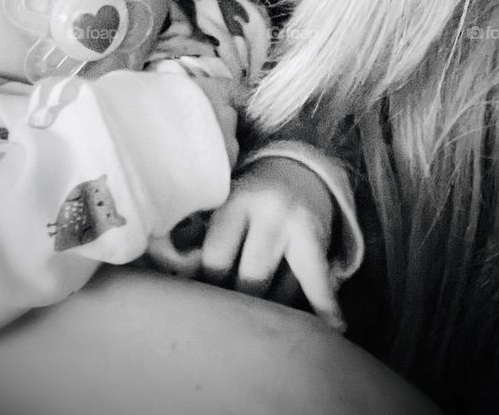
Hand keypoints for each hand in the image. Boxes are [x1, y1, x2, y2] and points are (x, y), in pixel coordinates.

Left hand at [147, 156, 344, 330]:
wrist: (298, 170)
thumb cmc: (249, 197)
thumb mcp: (224, 204)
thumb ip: (197, 233)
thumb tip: (163, 265)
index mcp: (233, 201)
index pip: (213, 257)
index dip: (205, 286)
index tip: (198, 303)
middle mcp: (265, 210)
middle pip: (247, 279)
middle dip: (238, 304)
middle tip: (228, 322)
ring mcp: (294, 225)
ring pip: (279, 290)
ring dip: (273, 313)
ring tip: (262, 328)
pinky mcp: (318, 239)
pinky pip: (319, 281)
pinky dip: (325, 306)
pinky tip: (335, 327)